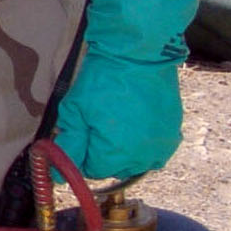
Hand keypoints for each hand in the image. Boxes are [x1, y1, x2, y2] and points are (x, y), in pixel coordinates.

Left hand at [50, 0, 198, 179]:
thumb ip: (68, 147)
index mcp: (116, 154)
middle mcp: (143, 156)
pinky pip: (155, 149)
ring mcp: (162, 144)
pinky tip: (133, 121)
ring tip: (115, 122)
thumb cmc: (103, 80)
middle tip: (96, 123)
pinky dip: (142, 142)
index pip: (92, 171)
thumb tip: (56, 176)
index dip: (82, 153)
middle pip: (115, 168)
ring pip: (136, 161)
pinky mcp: (174, 131)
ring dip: (124, 150)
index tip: (79, 133)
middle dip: (102, 152)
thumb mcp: (75, 112)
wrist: (140, 54)